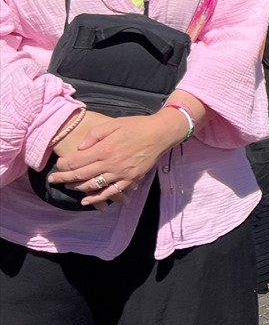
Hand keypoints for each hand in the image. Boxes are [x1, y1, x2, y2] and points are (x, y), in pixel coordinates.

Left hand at [50, 111, 182, 207]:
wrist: (161, 133)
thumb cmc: (137, 126)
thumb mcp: (114, 124)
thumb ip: (95, 135)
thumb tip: (80, 148)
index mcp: (105, 148)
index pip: (78, 161)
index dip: (64, 164)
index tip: (58, 164)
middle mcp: (111, 163)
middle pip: (81, 174)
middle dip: (64, 178)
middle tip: (52, 180)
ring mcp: (121, 174)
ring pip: (93, 185)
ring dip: (77, 187)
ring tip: (68, 185)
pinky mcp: (130, 179)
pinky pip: (111, 192)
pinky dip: (97, 198)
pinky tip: (86, 201)